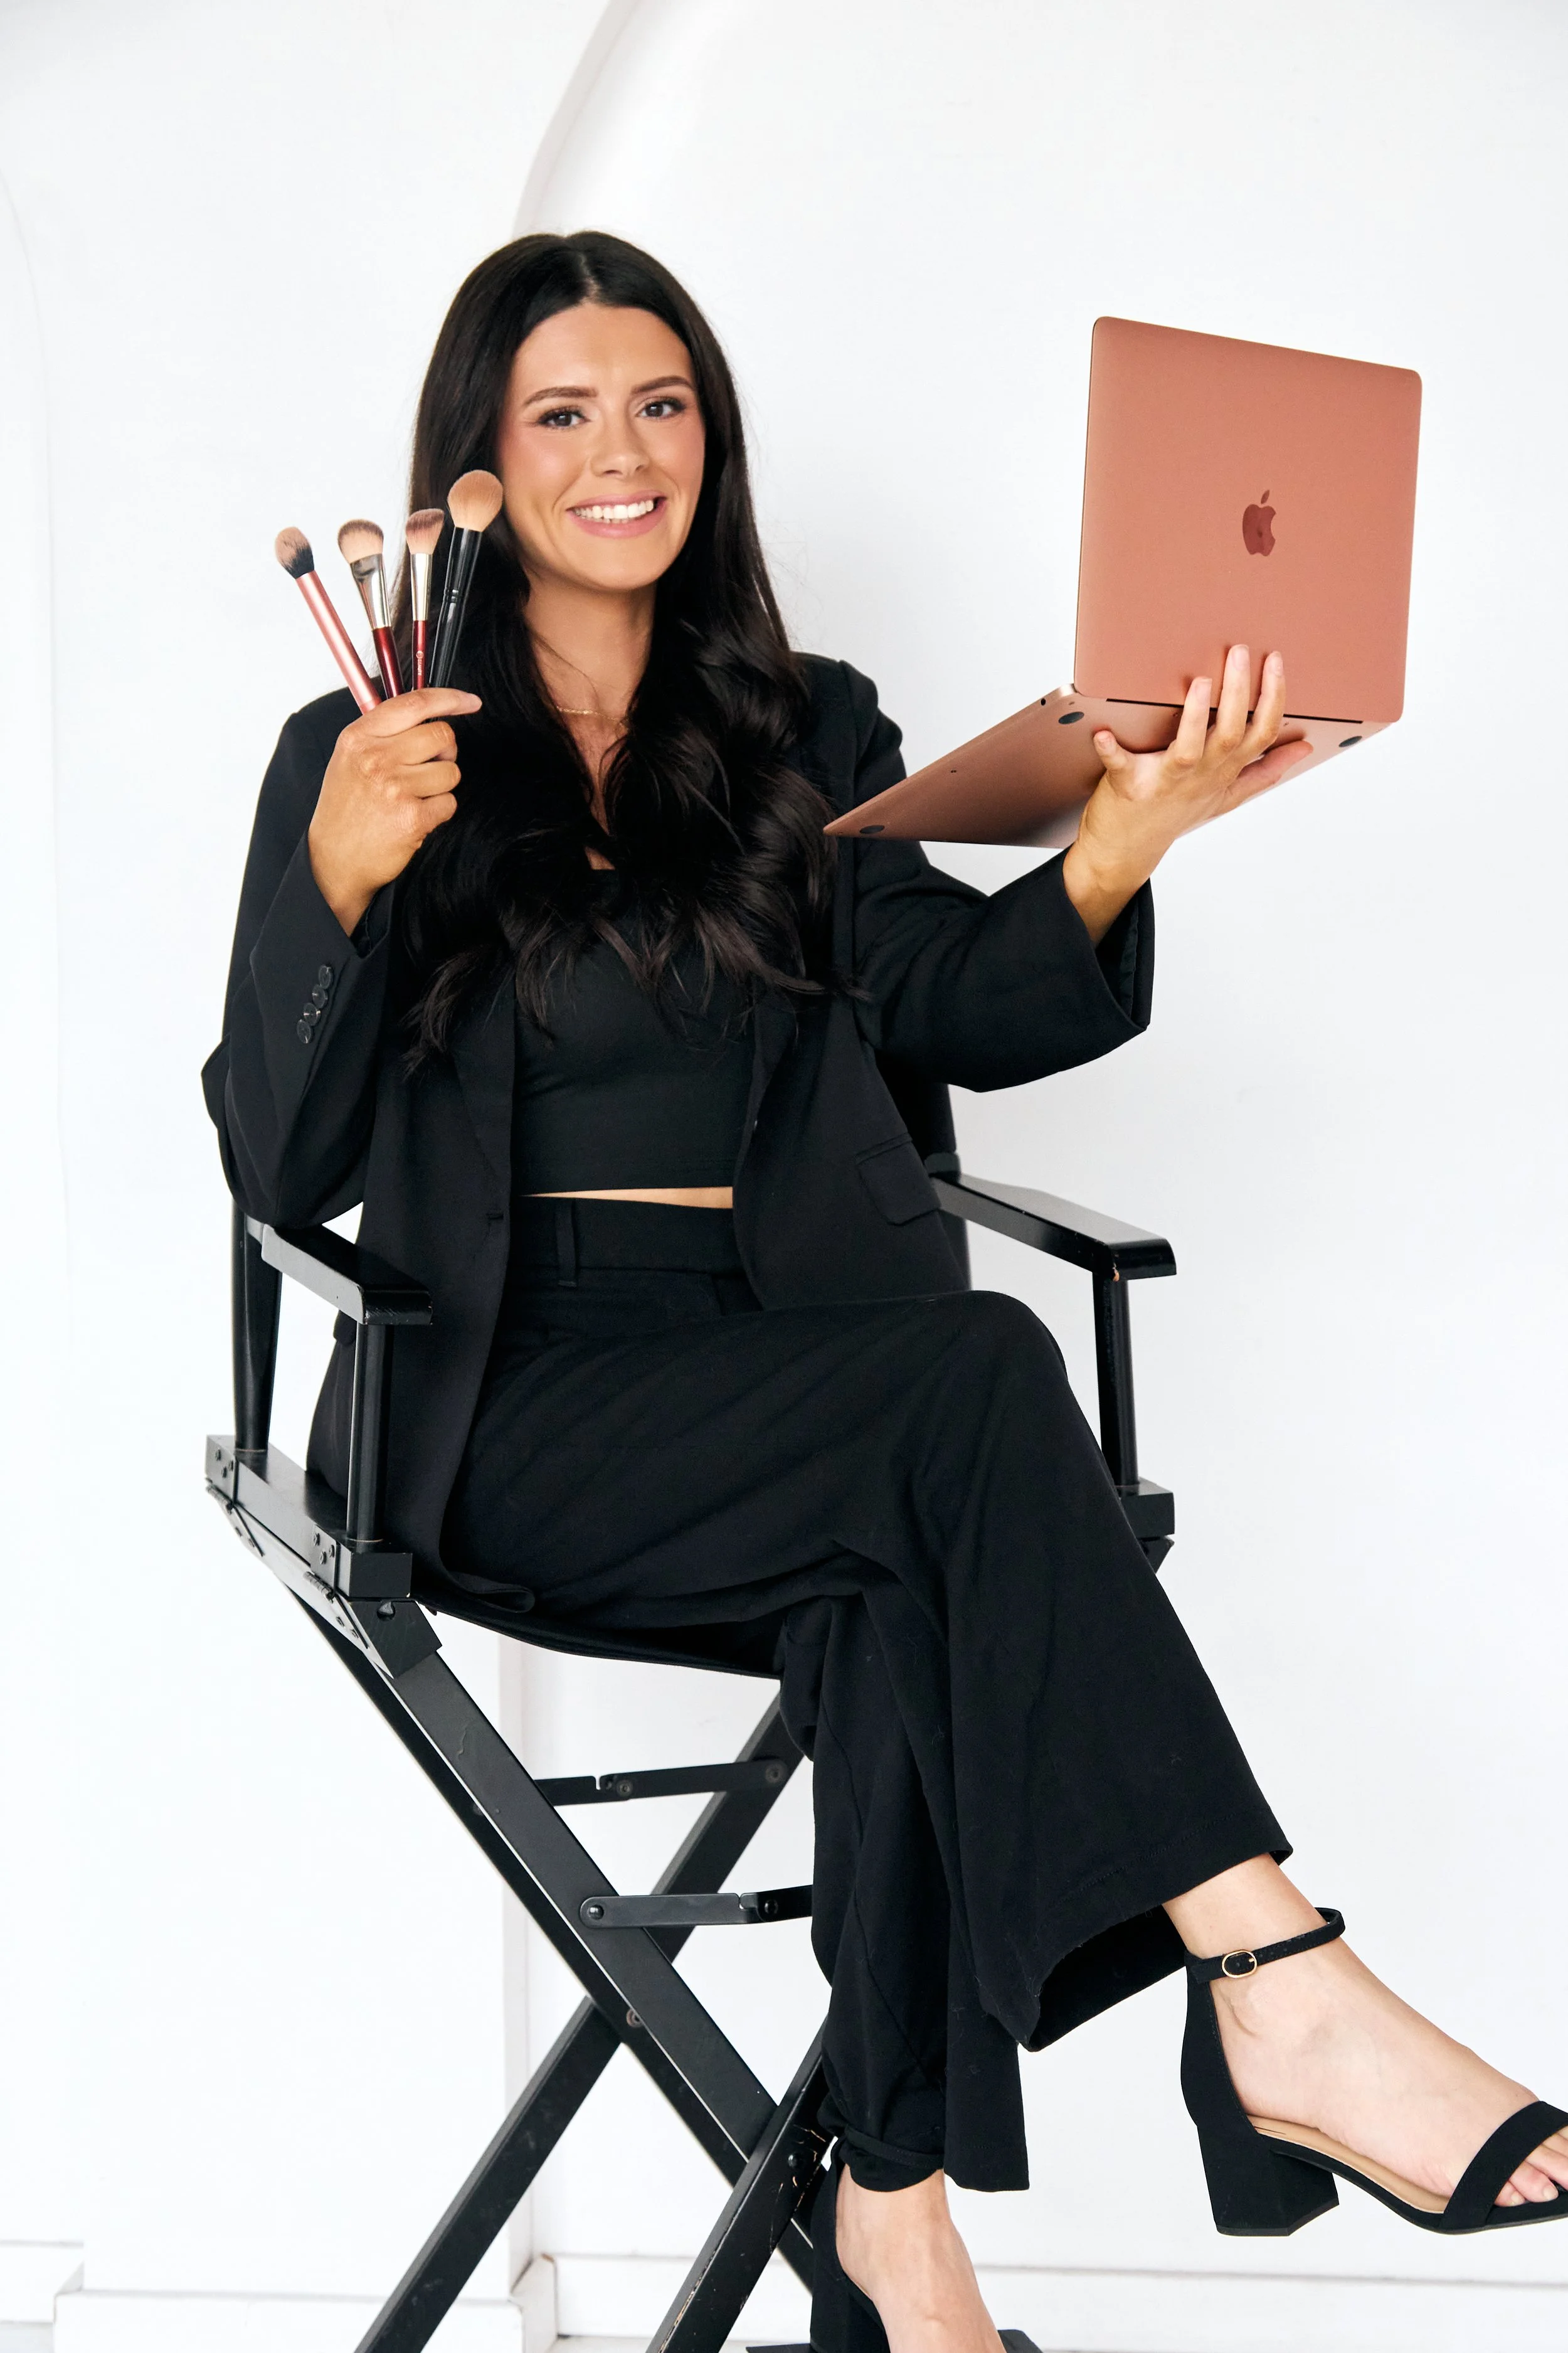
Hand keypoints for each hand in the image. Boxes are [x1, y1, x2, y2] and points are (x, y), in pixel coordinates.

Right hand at [307, 687, 480, 934]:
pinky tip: (415, 817)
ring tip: (414, 797)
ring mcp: (394, 788)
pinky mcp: (412, 817)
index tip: (471, 702)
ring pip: (450, 771)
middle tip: (426, 769)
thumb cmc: (346, 808)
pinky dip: (439, 811)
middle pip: (441, 735)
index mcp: (359, 737)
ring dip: (441, 786)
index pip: (414, 703)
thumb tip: (428, 713)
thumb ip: (383, 732)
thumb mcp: (350, 758)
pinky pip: (449, 803)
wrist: (334, 860)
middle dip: (445, 752)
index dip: (450, 699)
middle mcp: (376, 758)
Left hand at [1062, 646, 1311, 942]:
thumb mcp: (1227, 796)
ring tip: (1200, 682)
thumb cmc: (1176, 813)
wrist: (1128, 849)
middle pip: (1231, 733)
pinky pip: (1121, 766)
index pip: (1261, 733)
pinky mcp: (1129, 784)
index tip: (1275, 660)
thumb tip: (1303, 749)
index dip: (1274, 698)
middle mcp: (1201, 774)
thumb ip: (1264, 771)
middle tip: (1241, 653)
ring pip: (1189, 748)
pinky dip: (1110, 750)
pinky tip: (1102, 733)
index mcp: (1225, 770)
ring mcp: (1166, 780)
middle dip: (1240, 693)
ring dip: (1194, 717)